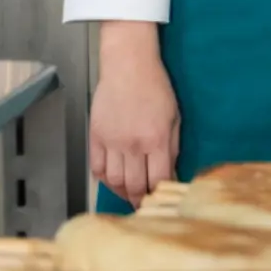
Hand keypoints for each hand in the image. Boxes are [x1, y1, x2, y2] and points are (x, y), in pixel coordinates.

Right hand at [90, 21, 180, 208]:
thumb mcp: (174, 116)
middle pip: (134, 185)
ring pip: (114, 182)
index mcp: (156, 139)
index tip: (161, 198)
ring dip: (122, 193)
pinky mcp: (95, 137)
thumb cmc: (156, 87)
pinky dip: (104, 180)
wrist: (128, 66)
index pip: (158, 179)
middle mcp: (132, 145)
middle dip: (140, 200)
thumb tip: (170, 172)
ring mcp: (111, 142)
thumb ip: (172, 147)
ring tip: (130, 195)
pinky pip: (97, 168)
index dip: (160, 193)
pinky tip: (113, 180)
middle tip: (144, 204)